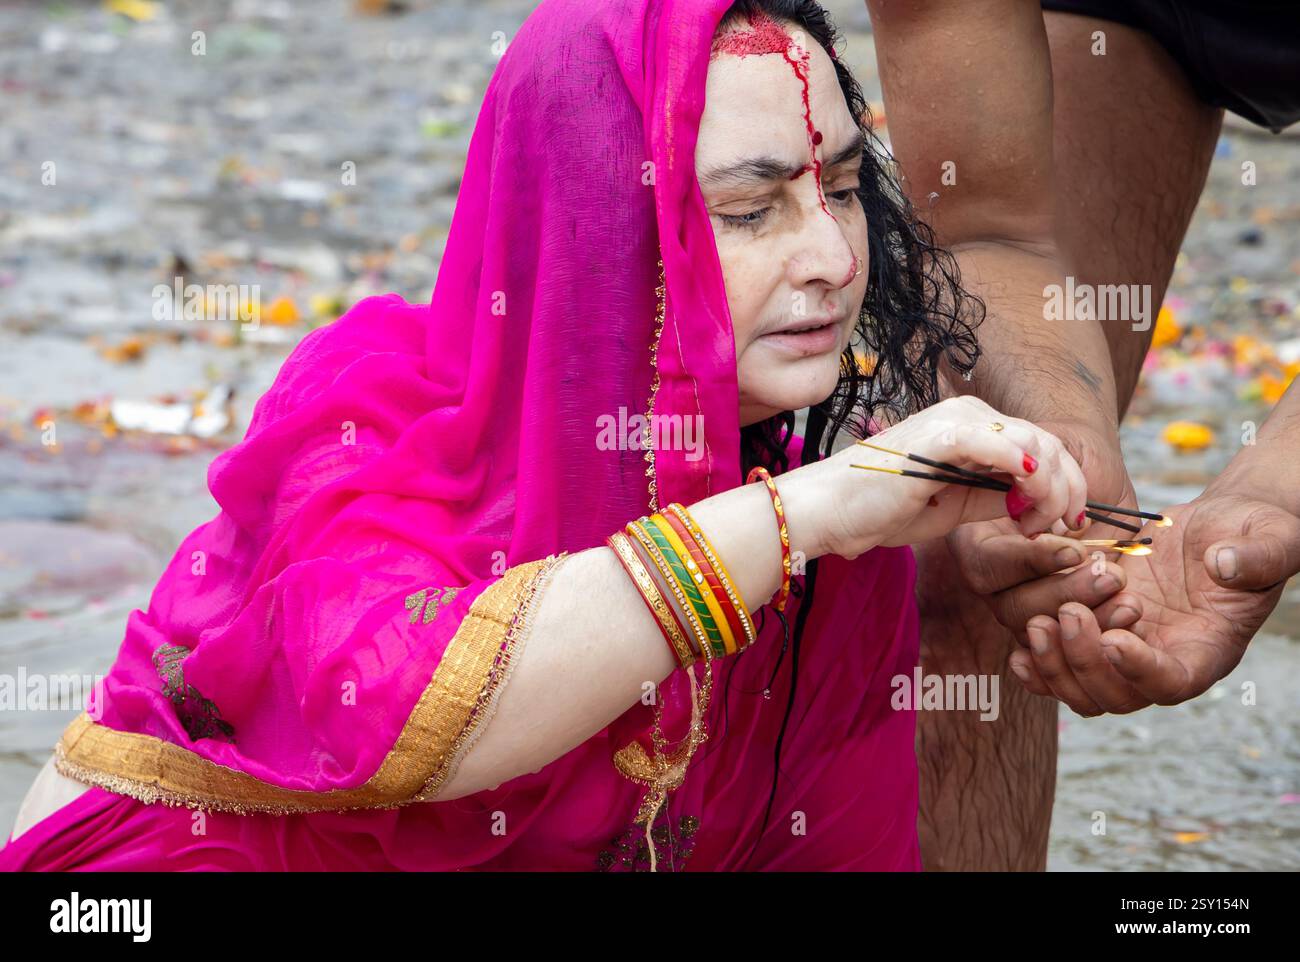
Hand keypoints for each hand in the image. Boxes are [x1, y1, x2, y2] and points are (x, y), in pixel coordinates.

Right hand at [817, 396, 1088, 559]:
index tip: (1066, 522)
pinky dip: (1023, 468)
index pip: (1043, 445)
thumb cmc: (881, 508)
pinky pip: (999, 444)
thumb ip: (996, 496)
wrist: (831, 511)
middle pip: (1048, 442)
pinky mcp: (941, 436)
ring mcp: (955, 420)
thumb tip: (1040, 501)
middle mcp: (970, 414)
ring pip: (1033, 444)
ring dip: (1049, 487)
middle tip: (1057, 527)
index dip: (1067, 484)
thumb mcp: (956, 506)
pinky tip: (1025, 496)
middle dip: (1066, 489)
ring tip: (1033, 523)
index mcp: (974, 426)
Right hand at [947, 415, 1140, 639]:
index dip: (1030, 562)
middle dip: (1062, 593)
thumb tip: (1044, 499)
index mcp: (976, 540)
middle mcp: (996, 577)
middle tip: (1108, 574)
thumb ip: (1040, 469)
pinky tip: (1129, 606)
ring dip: (1087, 612)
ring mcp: (1027, 598)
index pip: (990, 566)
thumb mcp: (1051, 448)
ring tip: (1122, 584)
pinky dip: (1102, 624)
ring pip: (1043, 628)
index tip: (1074, 549)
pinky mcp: (1061, 611)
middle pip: (1012, 608)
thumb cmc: (1066, 450)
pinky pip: (1072, 637)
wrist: (1091, 465)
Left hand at [1007, 494, 1299, 713]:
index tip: (1112, 640)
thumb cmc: (1249, 531)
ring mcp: (1127, 651)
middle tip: (1066, 613)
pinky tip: (1019, 649)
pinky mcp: (1099, 633)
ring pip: (1083, 690)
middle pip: (1117, 696)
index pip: (1171, 683)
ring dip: (1055, 664)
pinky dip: (1039, 667)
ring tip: (1038, 621)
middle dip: (1084, 662)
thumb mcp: (1267, 536)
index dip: (1140, 671)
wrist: (1218, 527)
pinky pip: (1062, 670)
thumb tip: (1225, 564)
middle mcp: (1163, 661)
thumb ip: (1255, 555)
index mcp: (1206, 650)